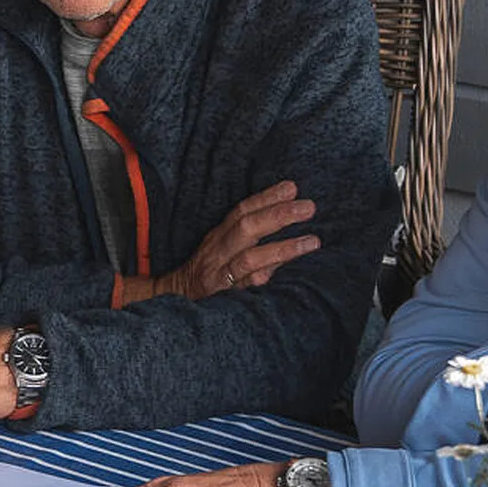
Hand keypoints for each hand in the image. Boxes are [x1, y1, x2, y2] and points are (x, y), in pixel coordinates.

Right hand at [135, 181, 320, 301]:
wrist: (175, 298)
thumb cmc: (209, 270)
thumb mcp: (222, 245)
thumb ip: (250, 231)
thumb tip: (288, 208)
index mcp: (219, 236)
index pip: (243, 211)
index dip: (267, 197)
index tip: (292, 188)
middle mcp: (218, 252)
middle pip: (246, 228)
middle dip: (278, 216)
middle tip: (308, 207)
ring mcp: (220, 275)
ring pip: (249, 258)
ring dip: (282, 248)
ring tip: (312, 241)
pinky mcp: (223, 298)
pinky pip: (245, 287)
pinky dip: (264, 278)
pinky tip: (285, 272)